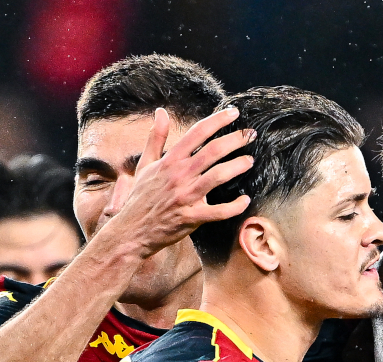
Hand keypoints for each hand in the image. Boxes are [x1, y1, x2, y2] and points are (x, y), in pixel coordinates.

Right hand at [107, 107, 255, 255]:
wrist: (132, 229)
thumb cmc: (141, 197)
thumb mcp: (145, 164)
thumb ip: (156, 137)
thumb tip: (161, 112)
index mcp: (170, 161)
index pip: (197, 133)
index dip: (217, 120)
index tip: (234, 112)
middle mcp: (179, 175)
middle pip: (212, 151)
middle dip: (235, 140)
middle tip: (251, 135)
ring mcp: (186, 196)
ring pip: (217, 176)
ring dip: (237, 166)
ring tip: (249, 161)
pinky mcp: (191, 217)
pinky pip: (218, 212)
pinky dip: (234, 207)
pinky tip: (245, 201)